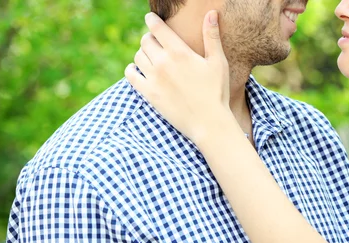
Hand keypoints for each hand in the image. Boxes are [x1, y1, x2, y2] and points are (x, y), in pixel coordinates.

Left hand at [125, 11, 232, 144]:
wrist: (209, 123)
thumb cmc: (217, 92)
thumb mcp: (218, 62)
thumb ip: (212, 36)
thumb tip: (211, 12)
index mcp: (179, 52)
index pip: (156, 27)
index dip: (151, 20)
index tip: (150, 19)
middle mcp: (163, 63)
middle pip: (145, 41)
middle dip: (150, 38)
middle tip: (155, 42)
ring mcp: (154, 79)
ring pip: (138, 56)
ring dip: (143, 54)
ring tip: (151, 58)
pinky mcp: (149, 94)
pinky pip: (130, 75)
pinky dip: (131, 70)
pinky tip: (138, 70)